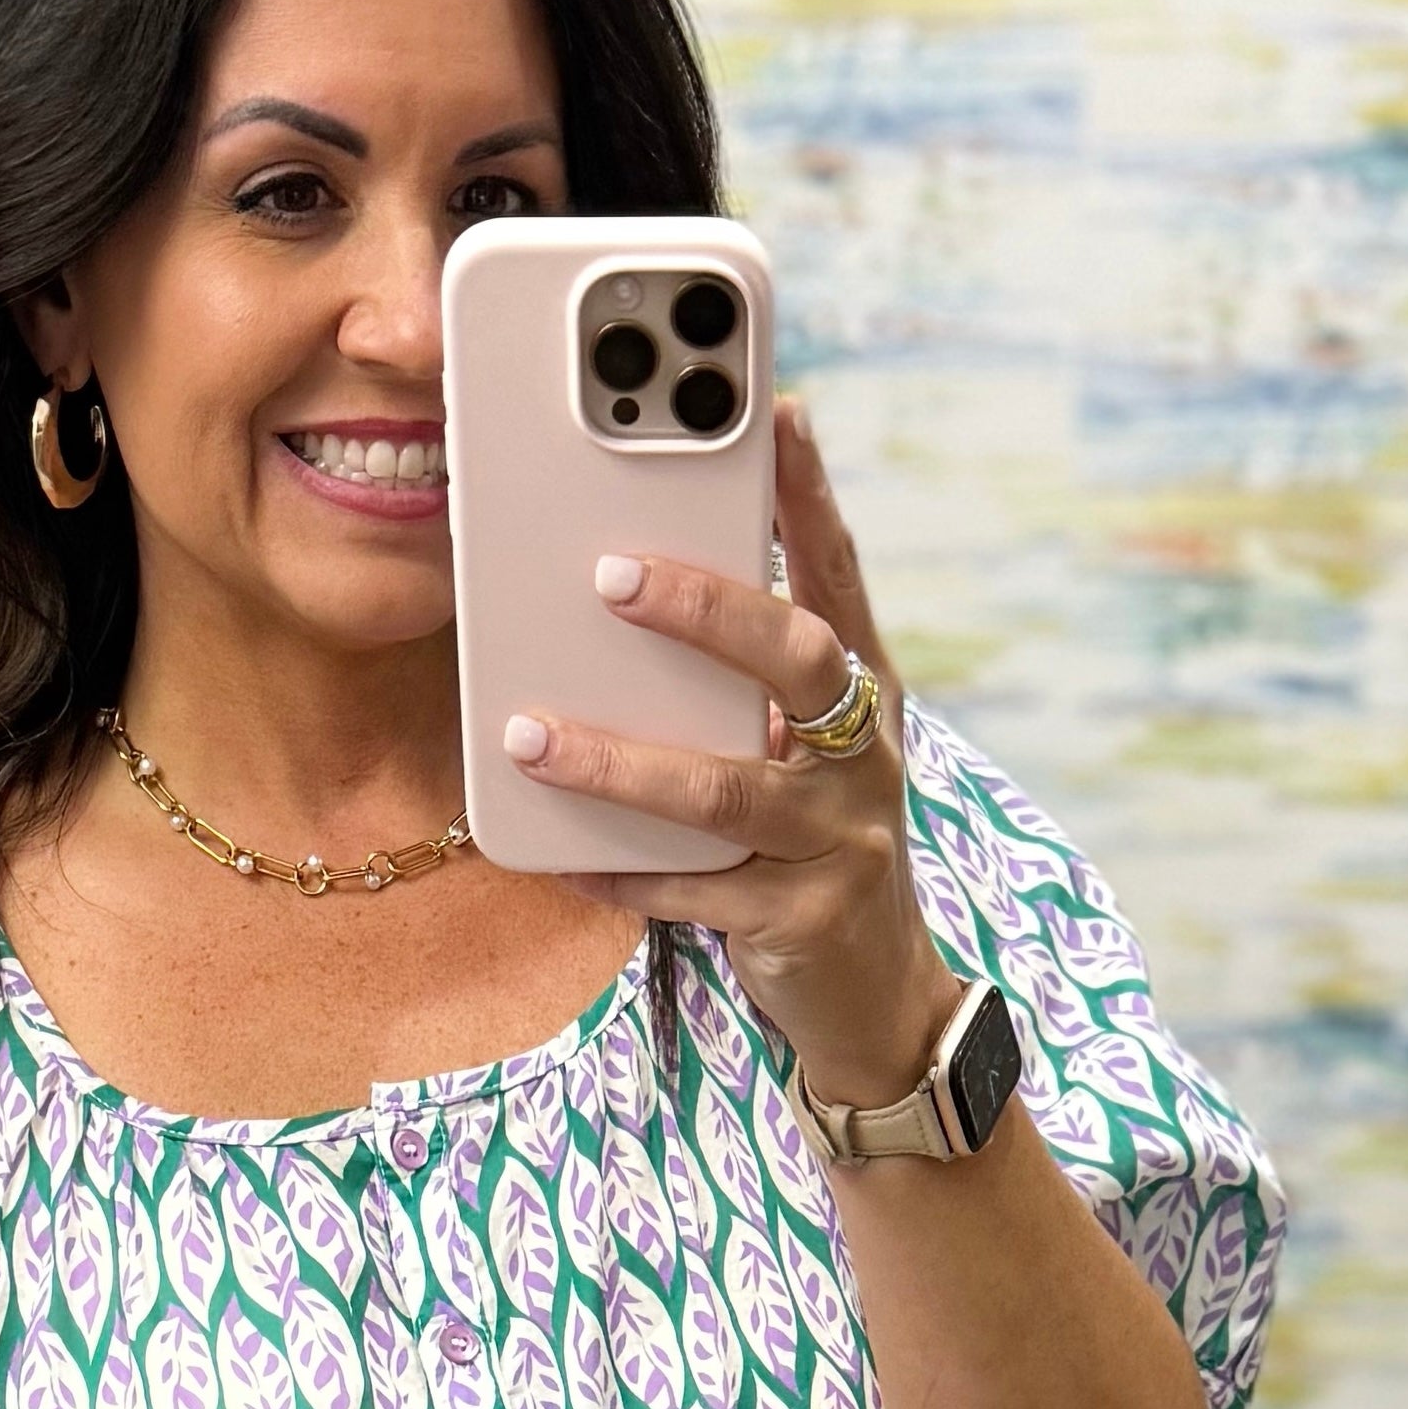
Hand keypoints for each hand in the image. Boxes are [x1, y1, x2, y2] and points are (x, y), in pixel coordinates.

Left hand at [504, 397, 965, 1109]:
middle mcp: (864, 755)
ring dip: (618, 760)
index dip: (811, 494)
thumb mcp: (797, 754)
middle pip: (795, 659)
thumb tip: (623, 595)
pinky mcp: (803, 920)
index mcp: (862, 694)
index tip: (774, 410)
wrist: (877, 997)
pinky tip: (557, 856)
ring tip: (530, 735)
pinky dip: (619, 872)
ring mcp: (841, 840)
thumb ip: (741, 689)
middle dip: (704, 610)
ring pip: (724, 787)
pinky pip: (692, 892)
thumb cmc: (813, 848)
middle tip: (610, 574)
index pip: (840, 574)